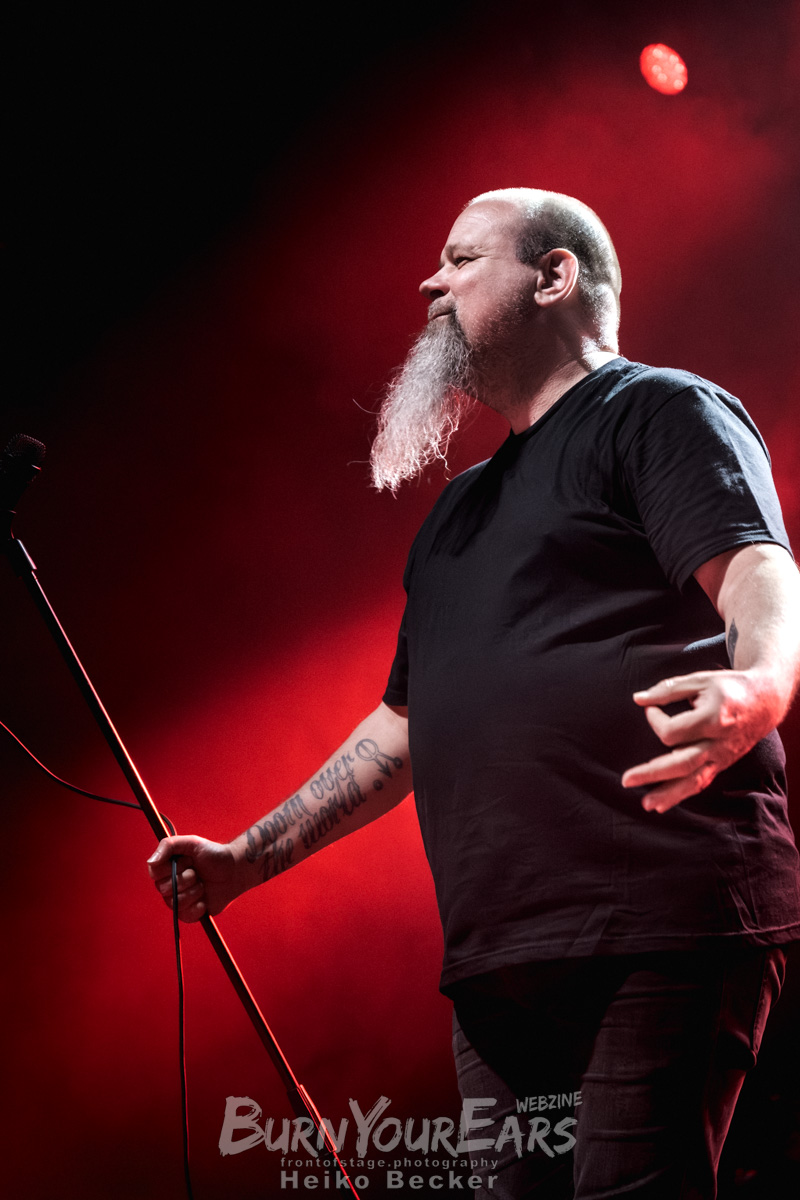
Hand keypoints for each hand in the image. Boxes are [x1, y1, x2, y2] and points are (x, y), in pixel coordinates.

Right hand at [147, 835, 240, 921]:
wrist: (233, 871)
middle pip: (164, 889)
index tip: (187, 860)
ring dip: (193, 892)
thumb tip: (150, 862)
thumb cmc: (213, 854)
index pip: (154, 873)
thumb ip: (168, 846)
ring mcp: (178, 899)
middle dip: (185, 879)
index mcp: (167, 867)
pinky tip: (204, 899)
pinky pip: (184, 915)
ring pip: (175, 903)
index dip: (171, 868)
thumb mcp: (192, 842)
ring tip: (203, 884)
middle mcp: (169, 884)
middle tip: (197, 873)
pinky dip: (197, 908)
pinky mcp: (189, 912)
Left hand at [621, 669, 776, 812]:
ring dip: (668, 794)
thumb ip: (668, 689)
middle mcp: (719, 742)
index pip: (674, 731)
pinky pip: (702, 782)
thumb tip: (638, 699)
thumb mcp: (700, 679)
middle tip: (626, 780)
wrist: (766, 700)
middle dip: (652, 773)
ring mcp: (722, 756)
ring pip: (693, 780)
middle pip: (681, 763)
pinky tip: (663, 804)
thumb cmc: (730, 686)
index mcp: (714, 718)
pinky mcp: (723, 763)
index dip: (655, 720)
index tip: (651, 708)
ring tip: (646, 804)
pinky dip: (682, 794)